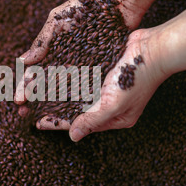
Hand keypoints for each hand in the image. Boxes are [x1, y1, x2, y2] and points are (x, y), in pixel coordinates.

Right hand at [14, 0, 146, 106]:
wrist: (118, 0)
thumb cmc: (85, 5)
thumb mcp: (58, 20)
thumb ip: (42, 40)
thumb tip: (23, 61)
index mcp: (52, 50)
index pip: (34, 72)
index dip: (25, 86)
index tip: (18, 99)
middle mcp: (66, 61)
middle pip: (46, 85)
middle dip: (34, 100)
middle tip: (23, 114)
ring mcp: (83, 67)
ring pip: (64, 90)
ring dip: (52, 105)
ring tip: (43, 118)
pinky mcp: (99, 69)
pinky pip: (87, 86)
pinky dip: (77, 99)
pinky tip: (70, 111)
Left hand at [35, 28, 168, 140]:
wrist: (154, 48)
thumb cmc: (139, 79)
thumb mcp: (115, 105)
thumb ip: (92, 120)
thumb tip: (73, 137)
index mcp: (113, 118)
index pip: (79, 124)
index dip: (58, 123)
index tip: (38, 122)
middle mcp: (108, 104)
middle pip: (74, 109)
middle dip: (52, 108)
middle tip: (31, 108)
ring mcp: (105, 88)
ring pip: (74, 93)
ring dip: (55, 92)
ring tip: (36, 92)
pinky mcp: (103, 72)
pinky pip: (80, 78)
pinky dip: (66, 78)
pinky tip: (51, 76)